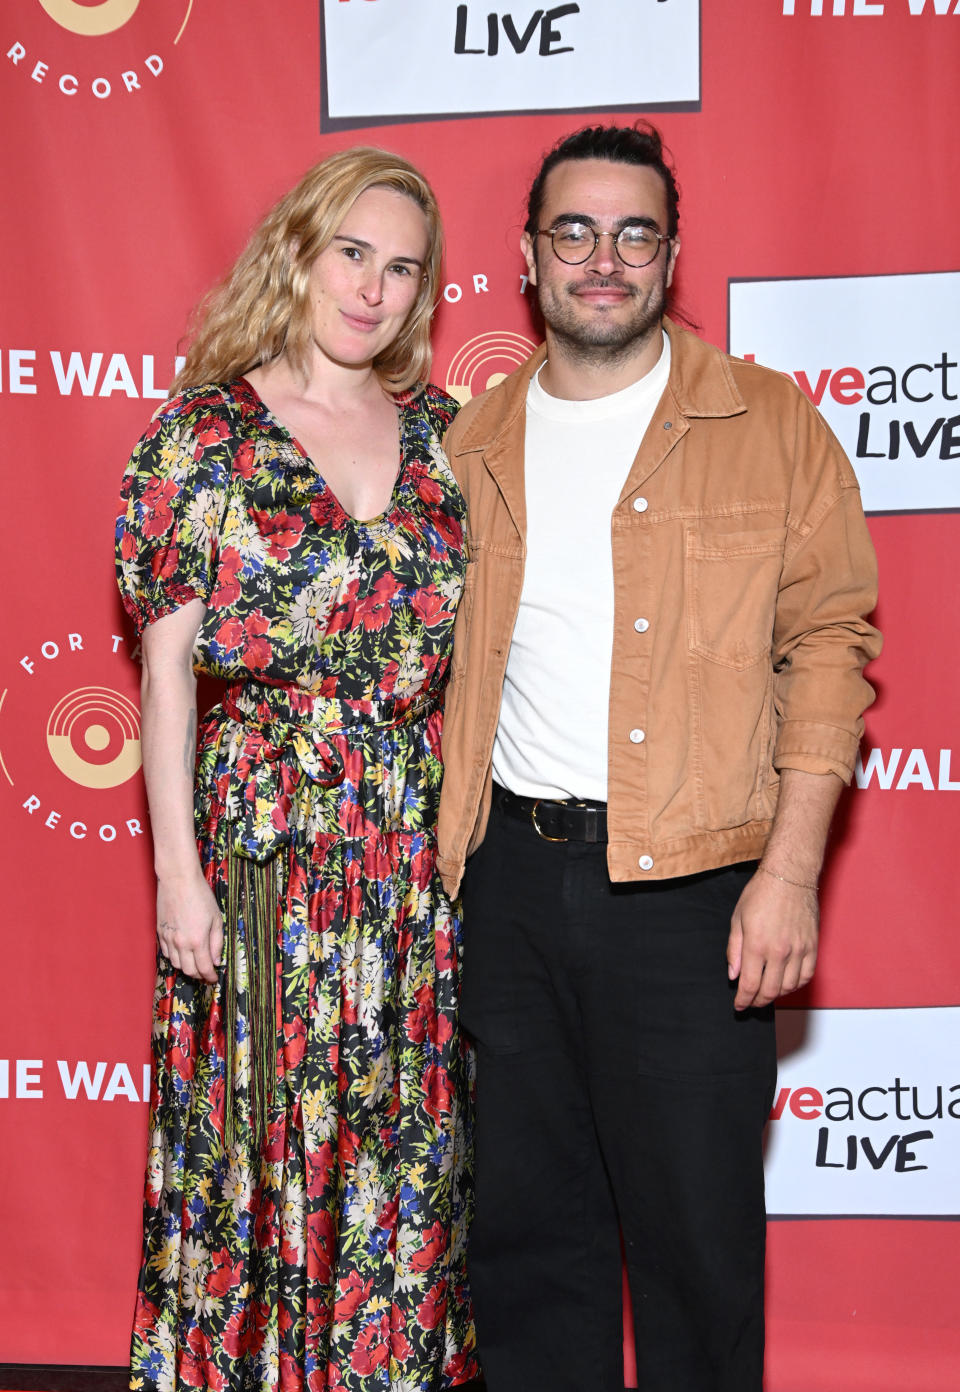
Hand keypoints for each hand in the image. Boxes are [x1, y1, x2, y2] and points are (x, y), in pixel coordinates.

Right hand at [156, 869, 223, 983]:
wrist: (178, 880)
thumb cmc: (200, 895)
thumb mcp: (216, 918)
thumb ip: (217, 942)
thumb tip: (216, 960)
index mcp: (198, 941)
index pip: (204, 968)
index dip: (210, 977)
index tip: (214, 979)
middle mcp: (181, 943)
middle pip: (189, 970)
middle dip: (199, 975)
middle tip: (206, 973)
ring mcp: (168, 939)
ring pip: (176, 964)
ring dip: (186, 967)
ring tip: (195, 964)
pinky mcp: (160, 933)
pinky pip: (166, 953)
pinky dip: (175, 957)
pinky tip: (182, 953)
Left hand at [726, 867, 818, 1010]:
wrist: (790, 876)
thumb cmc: (761, 893)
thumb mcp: (737, 919)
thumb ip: (734, 950)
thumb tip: (733, 975)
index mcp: (757, 944)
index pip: (750, 984)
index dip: (743, 1000)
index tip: (739, 1006)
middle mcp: (780, 951)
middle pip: (770, 991)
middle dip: (758, 1001)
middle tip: (751, 1003)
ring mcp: (799, 950)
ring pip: (789, 987)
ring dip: (776, 995)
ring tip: (767, 992)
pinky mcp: (813, 946)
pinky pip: (806, 975)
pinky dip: (796, 984)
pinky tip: (786, 983)